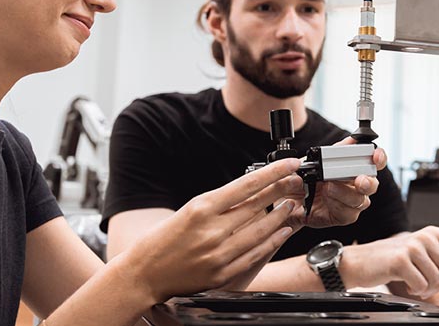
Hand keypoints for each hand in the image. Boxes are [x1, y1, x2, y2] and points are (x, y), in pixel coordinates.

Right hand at [114, 159, 304, 299]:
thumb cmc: (161, 240)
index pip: (246, 185)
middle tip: (296, 182)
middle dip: (282, 191)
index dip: (273, 173)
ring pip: (261, 231)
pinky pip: (255, 255)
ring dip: (281, 217)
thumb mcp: (188, 211)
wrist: (142, 274)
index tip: (290, 165)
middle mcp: (211, 230)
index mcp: (201, 209)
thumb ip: (218, 204)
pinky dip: (272, 241)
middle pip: (258, 206)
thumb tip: (250, 191)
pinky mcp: (222, 274)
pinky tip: (282, 231)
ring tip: (292, 205)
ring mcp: (218, 254)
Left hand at [287, 136, 386, 228]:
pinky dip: (339, 205)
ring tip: (329, 187)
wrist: (284, 196)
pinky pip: (349, 213)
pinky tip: (328, 199)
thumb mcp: (316, 159)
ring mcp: (351, 203)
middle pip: (372, 184)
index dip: (380, 158)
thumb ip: (337, 150)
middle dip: (367, 181)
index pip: (375, 162)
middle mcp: (356, 186)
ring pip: (361, 200)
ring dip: (346, 193)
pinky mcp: (343, 216)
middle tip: (359, 180)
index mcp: (354, 169)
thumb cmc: (302, 178)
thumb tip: (353, 140)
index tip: (376, 156)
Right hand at [340, 226, 438, 298]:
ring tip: (414, 281)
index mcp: (434, 234)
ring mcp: (414, 246)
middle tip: (424, 282)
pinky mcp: (402, 259)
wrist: (359, 262)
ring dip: (426, 288)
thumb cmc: (392, 260)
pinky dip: (415, 290)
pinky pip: (421, 284)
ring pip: (437, 279)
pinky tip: (406, 283)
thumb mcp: (422, 256)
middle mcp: (426, 237)